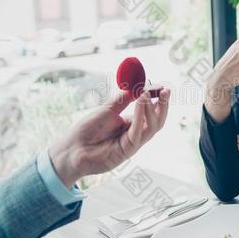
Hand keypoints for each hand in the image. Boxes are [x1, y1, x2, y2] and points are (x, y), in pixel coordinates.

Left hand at [49, 88, 169, 187]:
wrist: (72, 148)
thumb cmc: (87, 130)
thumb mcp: (107, 109)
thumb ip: (123, 99)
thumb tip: (138, 85)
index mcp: (132, 124)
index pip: (151, 111)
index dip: (159, 100)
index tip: (163, 87)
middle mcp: (135, 133)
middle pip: (157, 120)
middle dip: (163, 105)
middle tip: (166, 90)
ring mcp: (133, 143)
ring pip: (152, 127)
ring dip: (152, 109)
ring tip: (149, 93)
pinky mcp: (127, 151)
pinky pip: (138, 132)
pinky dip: (141, 116)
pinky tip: (141, 102)